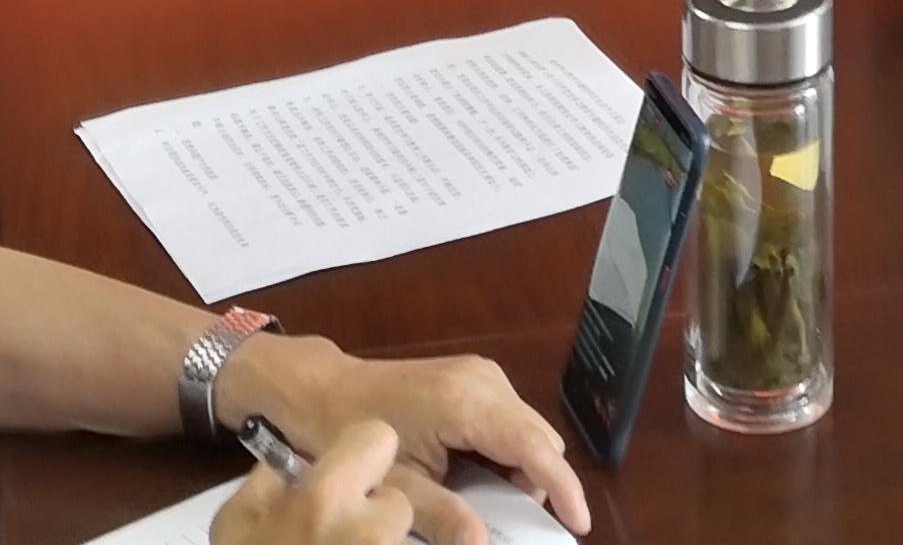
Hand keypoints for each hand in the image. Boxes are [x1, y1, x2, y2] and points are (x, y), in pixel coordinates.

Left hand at [226, 339, 590, 542]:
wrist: (324, 389)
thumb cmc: (351, 434)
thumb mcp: (396, 485)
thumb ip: (444, 516)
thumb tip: (483, 543)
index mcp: (467, 403)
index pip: (535, 447)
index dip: (563, 487)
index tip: (578, 524)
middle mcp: (484, 381)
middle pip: (539, 439)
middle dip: (537, 484)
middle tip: (509, 522)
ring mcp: (480, 374)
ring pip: (528, 430)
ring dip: (521, 469)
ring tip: (486, 501)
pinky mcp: (474, 378)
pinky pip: (510, 420)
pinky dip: (507, 452)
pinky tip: (478, 475)